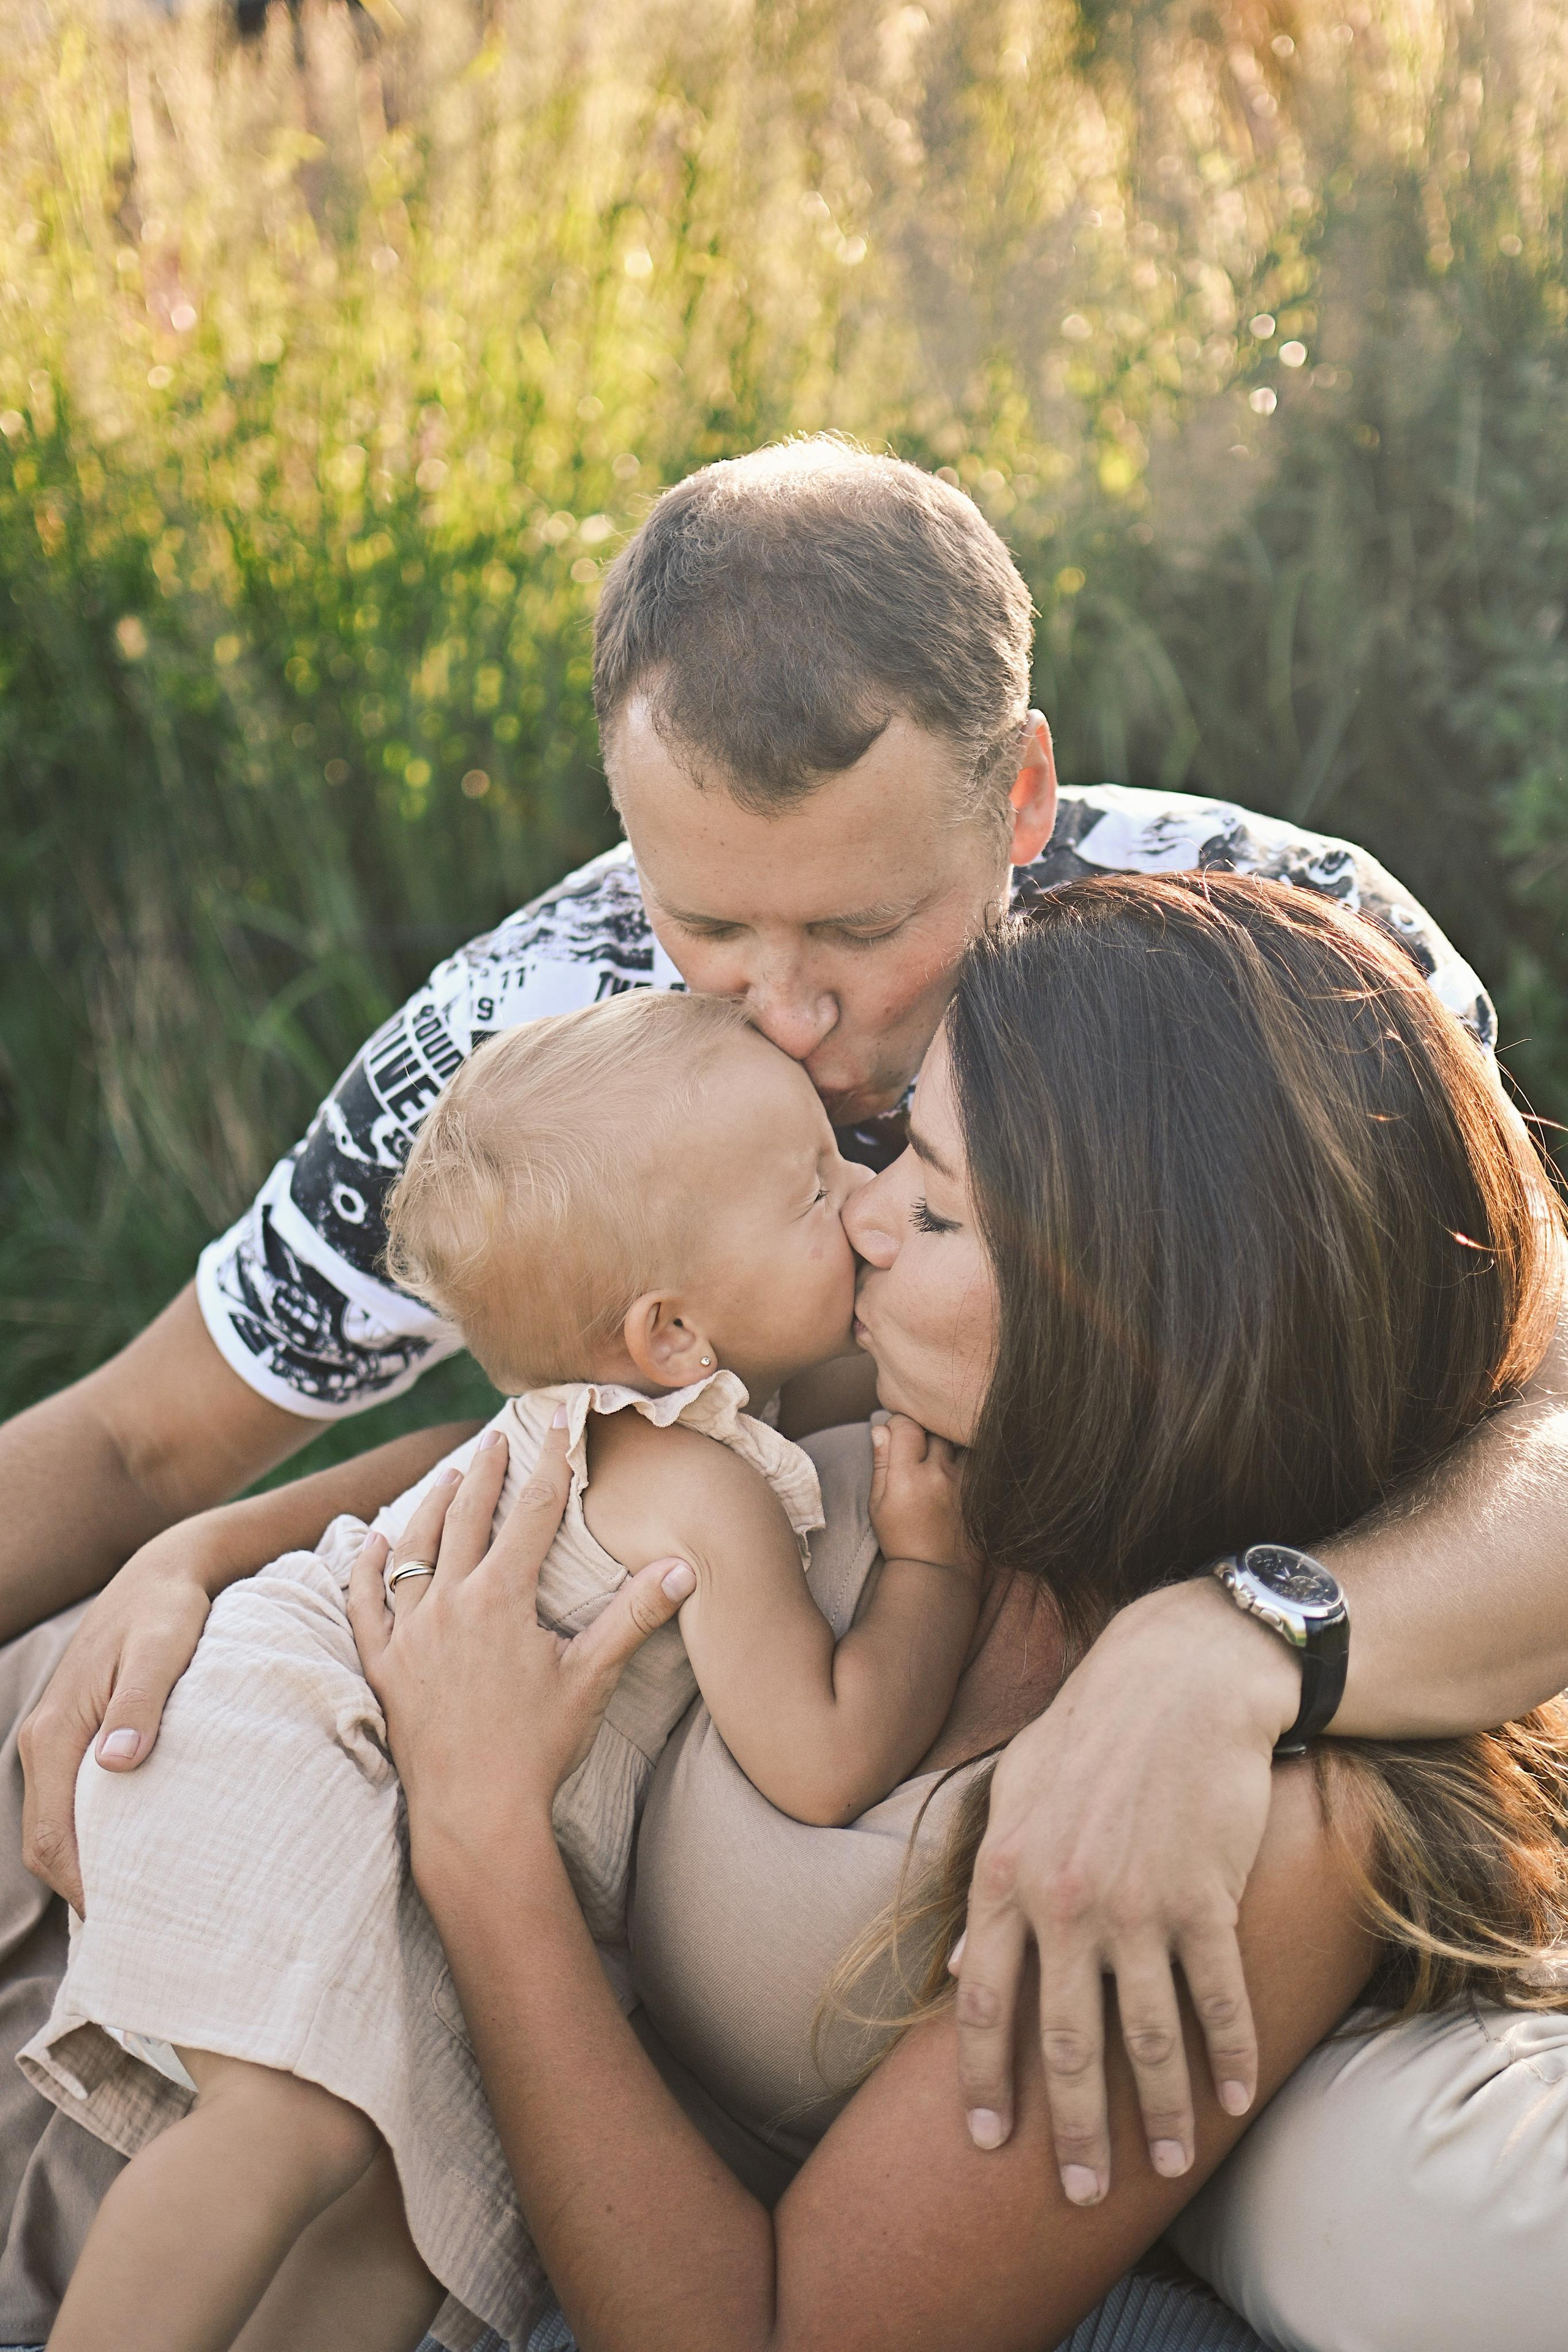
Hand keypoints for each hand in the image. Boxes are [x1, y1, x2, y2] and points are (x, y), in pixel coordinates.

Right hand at [19, 1535, 215, 1910]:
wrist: (162, 1573)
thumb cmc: (168, 1611)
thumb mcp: (162, 1648)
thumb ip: (140, 1703)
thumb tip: (117, 1764)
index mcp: (56, 1732)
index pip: (53, 1835)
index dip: (83, 1885)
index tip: (126, 1919)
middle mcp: (43, 1741)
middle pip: (47, 1843)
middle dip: (84, 1888)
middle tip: (140, 1926)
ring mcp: (55, 1740)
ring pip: (57, 1826)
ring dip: (88, 1864)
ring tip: (142, 1900)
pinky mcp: (75, 1737)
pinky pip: (72, 1802)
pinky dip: (92, 1834)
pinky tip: (136, 1851)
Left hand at [347, 1419, 694, 1873]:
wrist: (476, 1813)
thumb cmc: (539, 1746)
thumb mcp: (593, 1676)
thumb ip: (636, 1615)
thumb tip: (685, 1568)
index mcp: (502, 1598)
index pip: (533, 1511)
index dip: (550, 1462)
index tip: (558, 1423)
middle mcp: (449, 1603)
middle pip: (467, 1516)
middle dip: (485, 1471)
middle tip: (495, 1438)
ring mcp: (410, 1633)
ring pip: (414, 1549)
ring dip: (431, 1506)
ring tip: (447, 1477)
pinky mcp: (384, 1666)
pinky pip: (365, 1605)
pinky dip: (366, 1568)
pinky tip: (372, 1541)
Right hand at [869, 1412, 968, 1574]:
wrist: (937, 1572)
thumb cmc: (901, 1538)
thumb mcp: (878, 1504)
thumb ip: (880, 1463)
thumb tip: (880, 1428)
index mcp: (907, 1476)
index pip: (905, 1425)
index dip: (899, 1425)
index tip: (898, 1437)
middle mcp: (938, 1474)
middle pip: (934, 1428)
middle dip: (925, 1432)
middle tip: (918, 1449)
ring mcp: (963, 1482)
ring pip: (958, 1441)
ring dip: (948, 1444)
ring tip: (939, 1459)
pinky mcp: (980, 1491)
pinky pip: (976, 1460)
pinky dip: (966, 1459)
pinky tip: (957, 1470)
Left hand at [951, 1578, 1300, 2201]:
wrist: (1182, 1676)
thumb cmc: (1093, 1728)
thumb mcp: (1014, 1788)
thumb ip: (987, 1876)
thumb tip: (966, 1959)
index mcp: (1005, 1873)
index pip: (982, 2001)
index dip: (983, 2078)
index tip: (988, 2141)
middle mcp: (1064, 1900)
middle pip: (1063, 2041)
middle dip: (1069, 2129)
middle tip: (1080, 2193)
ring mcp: (1138, 1904)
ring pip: (1147, 2037)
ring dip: (1158, 2113)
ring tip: (1163, 2164)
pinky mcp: (1205, 1896)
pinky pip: (1218, 1997)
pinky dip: (1229, 2055)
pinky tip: (1234, 2099)